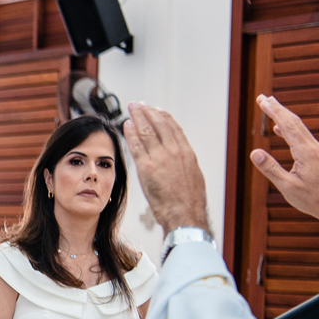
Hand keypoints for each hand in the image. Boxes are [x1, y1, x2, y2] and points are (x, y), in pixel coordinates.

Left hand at [123, 103, 209, 233]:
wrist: (185, 214)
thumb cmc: (190, 203)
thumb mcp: (193, 178)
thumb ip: (184, 166)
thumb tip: (180, 163)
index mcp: (187, 153)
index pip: (174, 129)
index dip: (164, 117)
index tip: (157, 109)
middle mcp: (175, 151)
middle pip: (160, 125)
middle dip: (148, 112)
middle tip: (139, 103)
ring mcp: (161, 158)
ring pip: (147, 131)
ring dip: (138, 117)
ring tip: (131, 107)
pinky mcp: (147, 167)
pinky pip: (137, 145)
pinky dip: (131, 133)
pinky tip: (126, 125)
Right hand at [251, 95, 318, 243]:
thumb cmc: (312, 199)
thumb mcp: (287, 187)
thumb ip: (270, 169)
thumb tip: (254, 153)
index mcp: (305, 152)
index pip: (287, 125)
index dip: (274, 111)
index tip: (261, 100)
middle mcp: (312, 146)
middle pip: (294, 121)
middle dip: (277, 108)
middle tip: (262, 98)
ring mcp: (316, 149)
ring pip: (298, 126)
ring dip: (283, 115)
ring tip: (270, 107)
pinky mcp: (316, 155)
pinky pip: (301, 135)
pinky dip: (289, 128)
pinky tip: (280, 129)